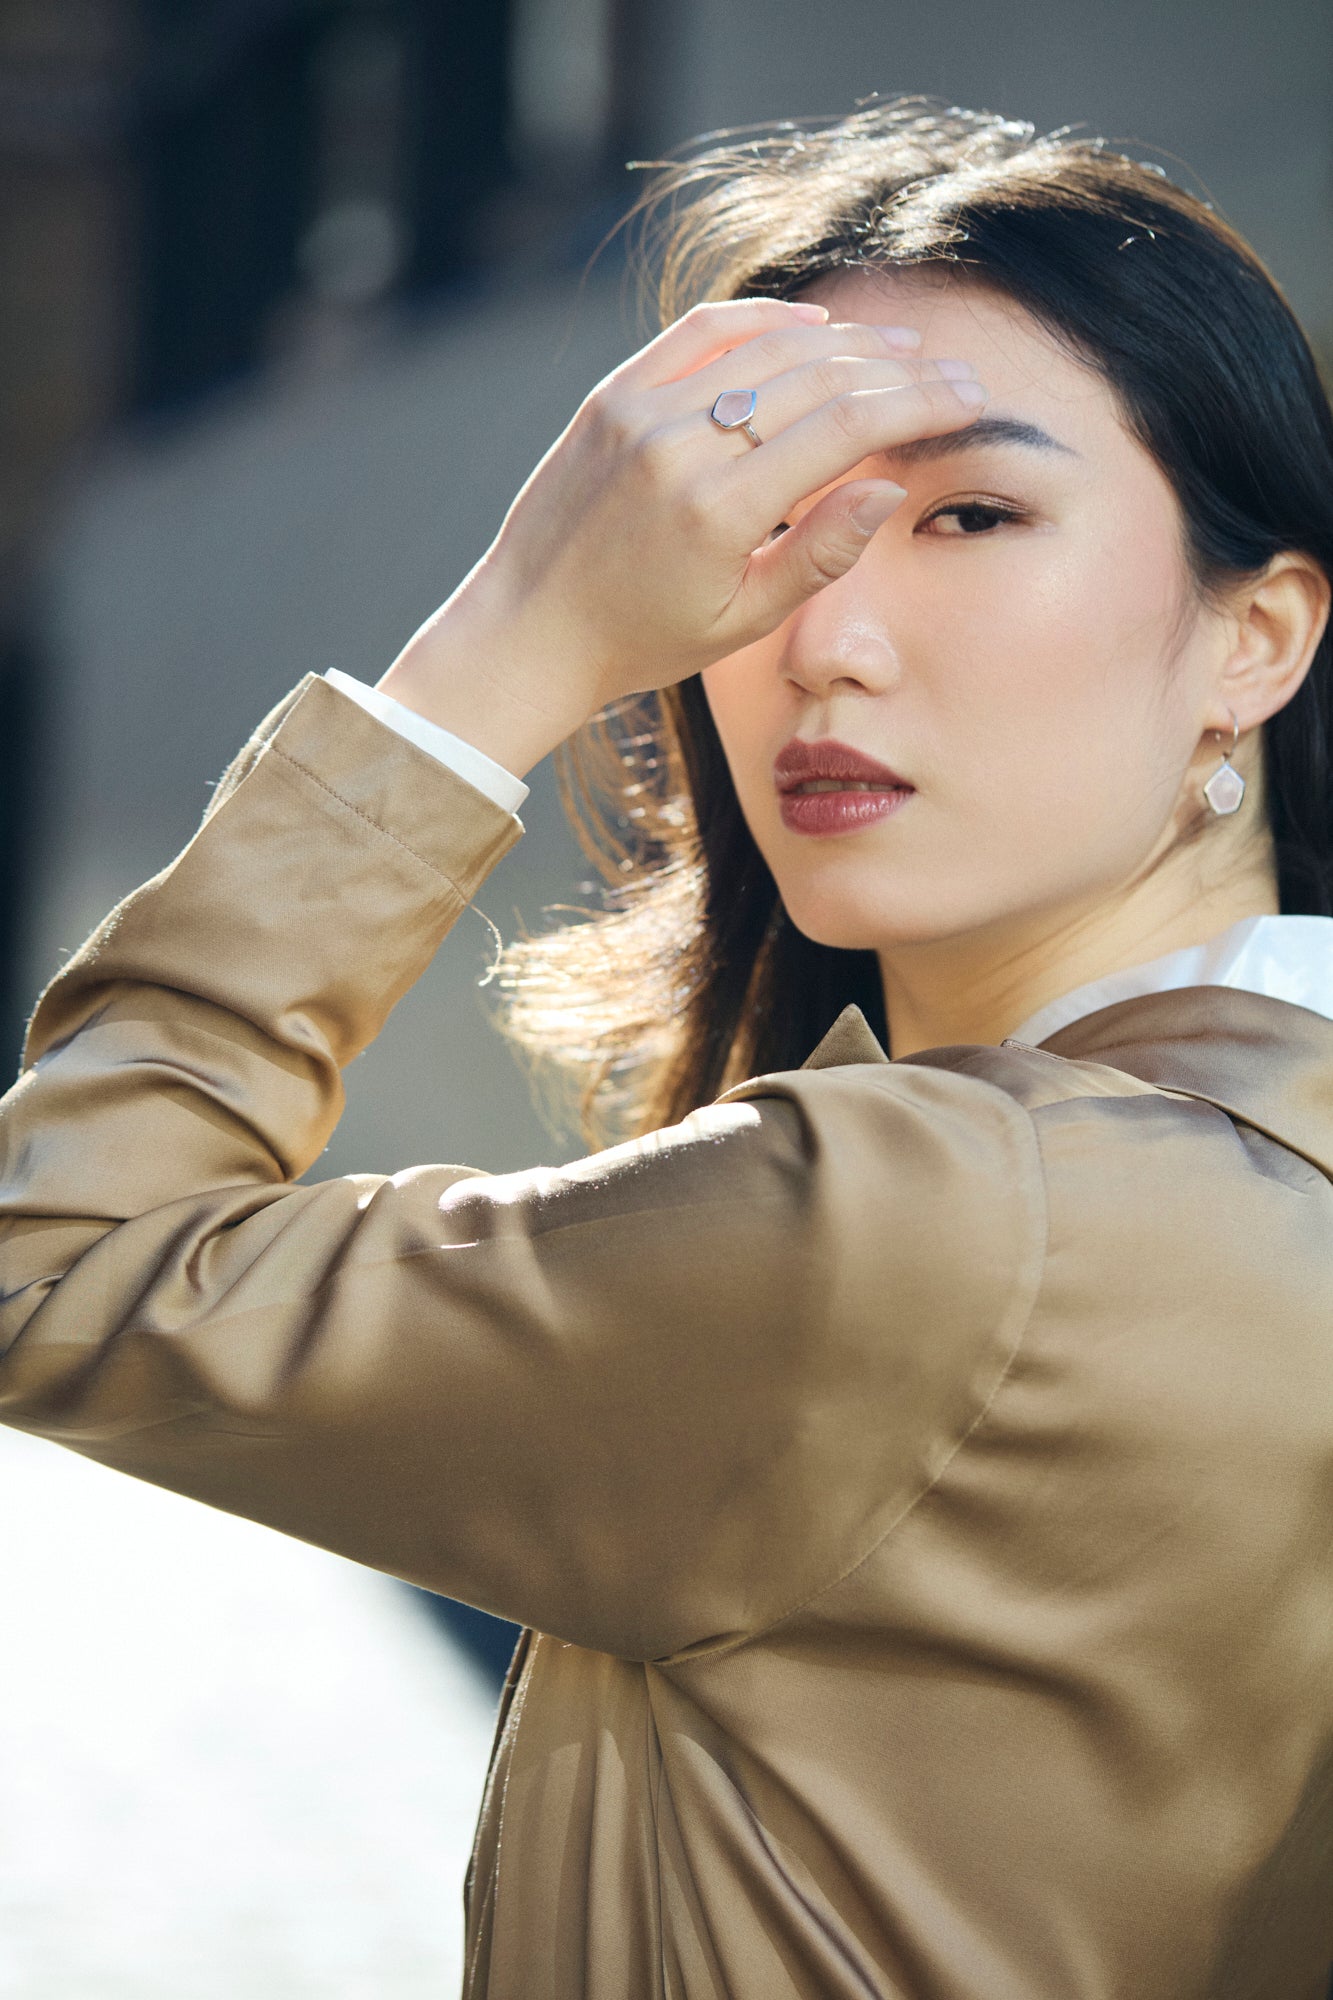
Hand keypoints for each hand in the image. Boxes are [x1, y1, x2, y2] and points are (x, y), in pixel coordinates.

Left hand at [378, 298, 987, 774]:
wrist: (527, 629)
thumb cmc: (639, 641)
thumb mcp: (741, 622)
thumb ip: (820, 553)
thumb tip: (889, 488)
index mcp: (718, 510)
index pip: (847, 428)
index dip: (918, 404)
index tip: (968, 397)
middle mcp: (678, 446)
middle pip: (817, 379)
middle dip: (897, 372)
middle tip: (950, 372)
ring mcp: (639, 410)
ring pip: (765, 347)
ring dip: (844, 342)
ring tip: (898, 348)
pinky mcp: (612, 395)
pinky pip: (700, 332)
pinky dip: (763, 321)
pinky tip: (814, 327)